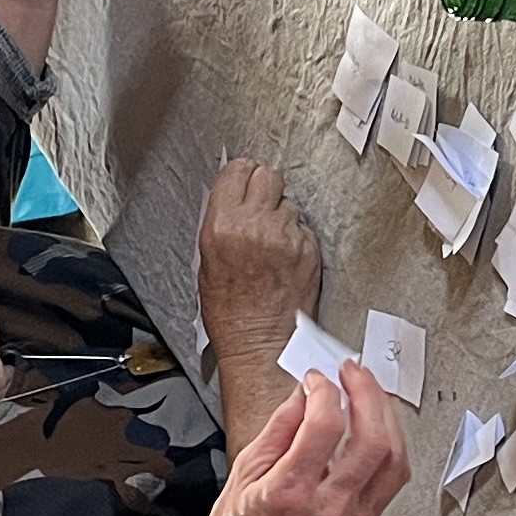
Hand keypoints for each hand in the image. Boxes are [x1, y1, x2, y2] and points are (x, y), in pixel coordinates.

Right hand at [194, 157, 317, 364]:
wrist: (261, 345)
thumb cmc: (231, 313)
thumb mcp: (206, 261)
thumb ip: (222, 223)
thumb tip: (234, 200)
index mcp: (222, 226)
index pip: (238, 170)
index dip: (243, 175)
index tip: (245, 181)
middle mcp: (255, 226)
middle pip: (268, 175)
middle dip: (265, 188)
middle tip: (262, 207)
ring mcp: (286, 237)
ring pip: (290, 202)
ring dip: (282, 217)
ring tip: (272, 245)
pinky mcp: (309, 250)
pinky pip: (304, 228)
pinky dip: (297, 239)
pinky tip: (286, 260)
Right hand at [197, 367, 405, 515]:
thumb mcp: (241, 476)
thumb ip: (277, 431)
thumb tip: (302, 396)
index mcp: (289, 493)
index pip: (324, 427)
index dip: (323, 391)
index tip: (315, 379)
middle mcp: (327, 507)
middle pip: (372, 440)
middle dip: (367, 394)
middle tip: (352, 373)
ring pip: (393, 458)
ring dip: (387, 416)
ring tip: (369, 392)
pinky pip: (393, 478)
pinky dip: (392, 444)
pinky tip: (379, 426)